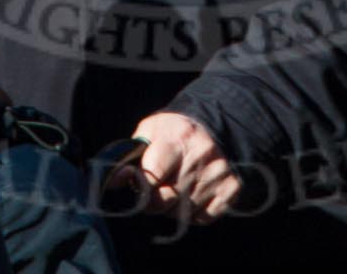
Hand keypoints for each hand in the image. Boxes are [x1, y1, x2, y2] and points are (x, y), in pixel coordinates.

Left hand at [119, 111, 241, 224]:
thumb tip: (114, 180)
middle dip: (155, 200)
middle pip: (166, 200)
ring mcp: (218, 174)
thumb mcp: (150, 131)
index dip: (141, 186)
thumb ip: (130, 155)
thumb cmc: (173, 133)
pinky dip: (194, 213)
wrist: (214, 127)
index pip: (152, 177)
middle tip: (157, 188)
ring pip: (183, 213)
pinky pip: (203, 218)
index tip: (139, 183)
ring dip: (174, 207)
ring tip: (177, 187)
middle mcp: (201, 155)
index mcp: (177, 137)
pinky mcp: (232, 188)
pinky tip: (194, 193)